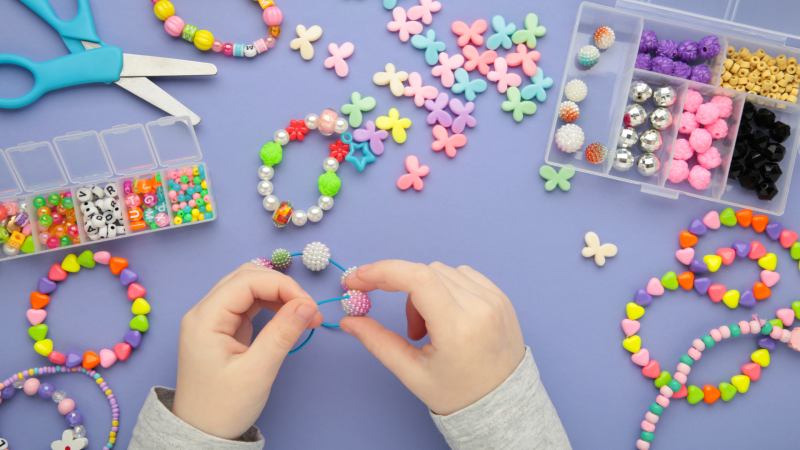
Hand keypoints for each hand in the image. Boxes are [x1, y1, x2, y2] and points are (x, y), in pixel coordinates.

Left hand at [172, 264, 323, 438]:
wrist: (201, 433)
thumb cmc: (222, 408)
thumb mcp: (257, 372)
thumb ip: (282, 334)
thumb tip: (308, 304)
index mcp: (204, 319)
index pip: (247, 281)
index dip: (282, 285)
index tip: (309, 305)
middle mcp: (204, 312)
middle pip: (247, 277)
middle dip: (282, 287)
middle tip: (309, 309)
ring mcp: (213, 319)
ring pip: (249, 287)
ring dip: (279, 294)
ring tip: (304, 314)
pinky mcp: (223, 328)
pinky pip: (249, 304)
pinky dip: (273, 305)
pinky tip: (290, 317)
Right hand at [340, 261, 524, 415]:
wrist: (503, 404)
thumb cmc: (459, 393)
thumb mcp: (412, 373)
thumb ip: (377, 342)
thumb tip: (348, 320)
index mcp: (458, 328)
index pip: (417, 279)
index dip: (383, 272)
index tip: (358, 279)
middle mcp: (480, 307)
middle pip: (425, 272)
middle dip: (399, 288)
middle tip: (399, 322)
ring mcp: (494, 299)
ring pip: (442, 271)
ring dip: (423, 291)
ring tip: (428, 329)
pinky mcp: (500, 296)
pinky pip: (462, 274)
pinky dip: (444, 287)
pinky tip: (444, 316)